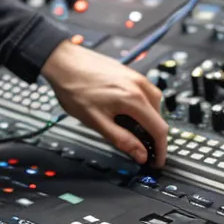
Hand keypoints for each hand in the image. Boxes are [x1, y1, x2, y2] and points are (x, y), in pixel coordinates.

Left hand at [40, 41, 167, 167]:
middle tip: (141, 150)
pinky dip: (143, 107)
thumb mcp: (96, 121)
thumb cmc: (74, 87)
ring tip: (132, 131)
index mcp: (134, 99)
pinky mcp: (130, 73)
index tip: (157, 161)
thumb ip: (121, 140)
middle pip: (159, 117)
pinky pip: (145, 93)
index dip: (161, 150)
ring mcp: (136, 77)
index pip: (159, 129)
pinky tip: (127, 112)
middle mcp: (139, 85)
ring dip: (148, 121)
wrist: (63, 61)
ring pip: (154, 104)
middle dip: (153, 136)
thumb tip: (140, 154)